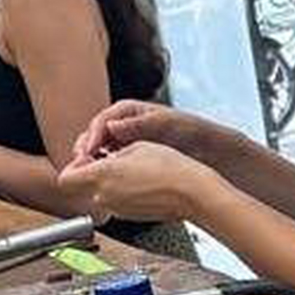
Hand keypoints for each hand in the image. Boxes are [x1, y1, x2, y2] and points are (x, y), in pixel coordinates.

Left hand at [58, 141, 216, 222]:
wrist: (192, 193)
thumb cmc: (169, 168)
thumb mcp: (134, 147)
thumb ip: (107, 154)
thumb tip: (99, 159)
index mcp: (100, 177)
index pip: (65, 178)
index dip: (73, 165)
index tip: (87, 156)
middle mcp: (104, 197)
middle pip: (81, 187)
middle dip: (91, 172)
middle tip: (108, 159)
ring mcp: (117, 209)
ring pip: (99, 194)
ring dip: (107, 182)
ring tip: (131, 169)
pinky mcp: (129, 215)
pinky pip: (116, 201)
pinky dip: (122, 192)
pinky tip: (141, 182)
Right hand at [68, 98, 203, 165]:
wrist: (211, 151)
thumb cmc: (192, 131)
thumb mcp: (166, 124)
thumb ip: (140, 124)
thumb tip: (112, 125)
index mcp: (128, 112)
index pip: (101, 122)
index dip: (92, 137)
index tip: (88, 151)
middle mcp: (122, 127)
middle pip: (94, 138)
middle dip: (86, 152)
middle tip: (83, 167)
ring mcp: (124, 144)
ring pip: (99, 154)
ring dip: (93, 165)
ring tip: (91, 177)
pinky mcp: (128, 161)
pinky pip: (110, 167)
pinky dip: (106, 174)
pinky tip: (107, 183)